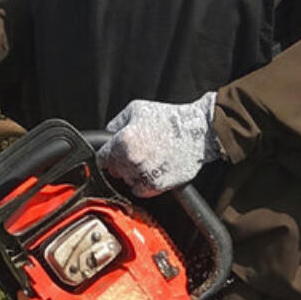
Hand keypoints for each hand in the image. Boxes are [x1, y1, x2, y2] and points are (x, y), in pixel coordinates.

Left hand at [99, 92, 222, 196]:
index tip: (114, 154)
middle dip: (121, 163)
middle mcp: (132, 159)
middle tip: (137, 153)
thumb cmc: (169, 118)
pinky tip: (153, 170)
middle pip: (114, 170)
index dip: (108, 155)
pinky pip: (140, 190)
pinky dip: (144, 183)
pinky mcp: (157, 185)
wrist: (198, 131)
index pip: (103, 157)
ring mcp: (144, 174)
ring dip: (133, 174)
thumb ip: (117, 123)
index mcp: (123, 141)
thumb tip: (108, 134)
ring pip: (127, 181)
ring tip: (148, 160)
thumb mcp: (137, 109)